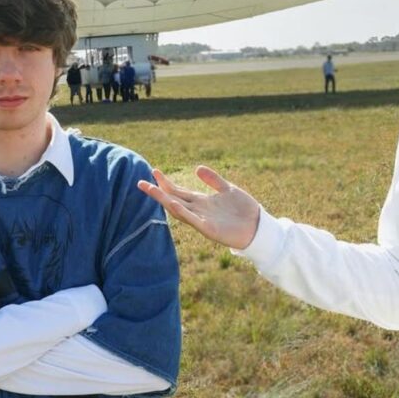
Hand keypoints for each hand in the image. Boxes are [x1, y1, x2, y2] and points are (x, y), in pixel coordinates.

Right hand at [137, 166, 260, 249]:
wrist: (258, 227)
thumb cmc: (243, 210)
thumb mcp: (228, 189)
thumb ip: (213, 180)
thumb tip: (197, 168)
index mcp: (202, 201)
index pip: (179, 191)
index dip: (166, 182)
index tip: (154, 171)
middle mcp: (198, 210)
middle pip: (173, 199)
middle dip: (158, 192)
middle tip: (141, 182)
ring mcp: (202, 220)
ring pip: (179, 209)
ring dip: (164, 200)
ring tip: (151, 191)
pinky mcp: (209, 229)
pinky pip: (193, 220)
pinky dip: (183, 212)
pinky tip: (173, 204)